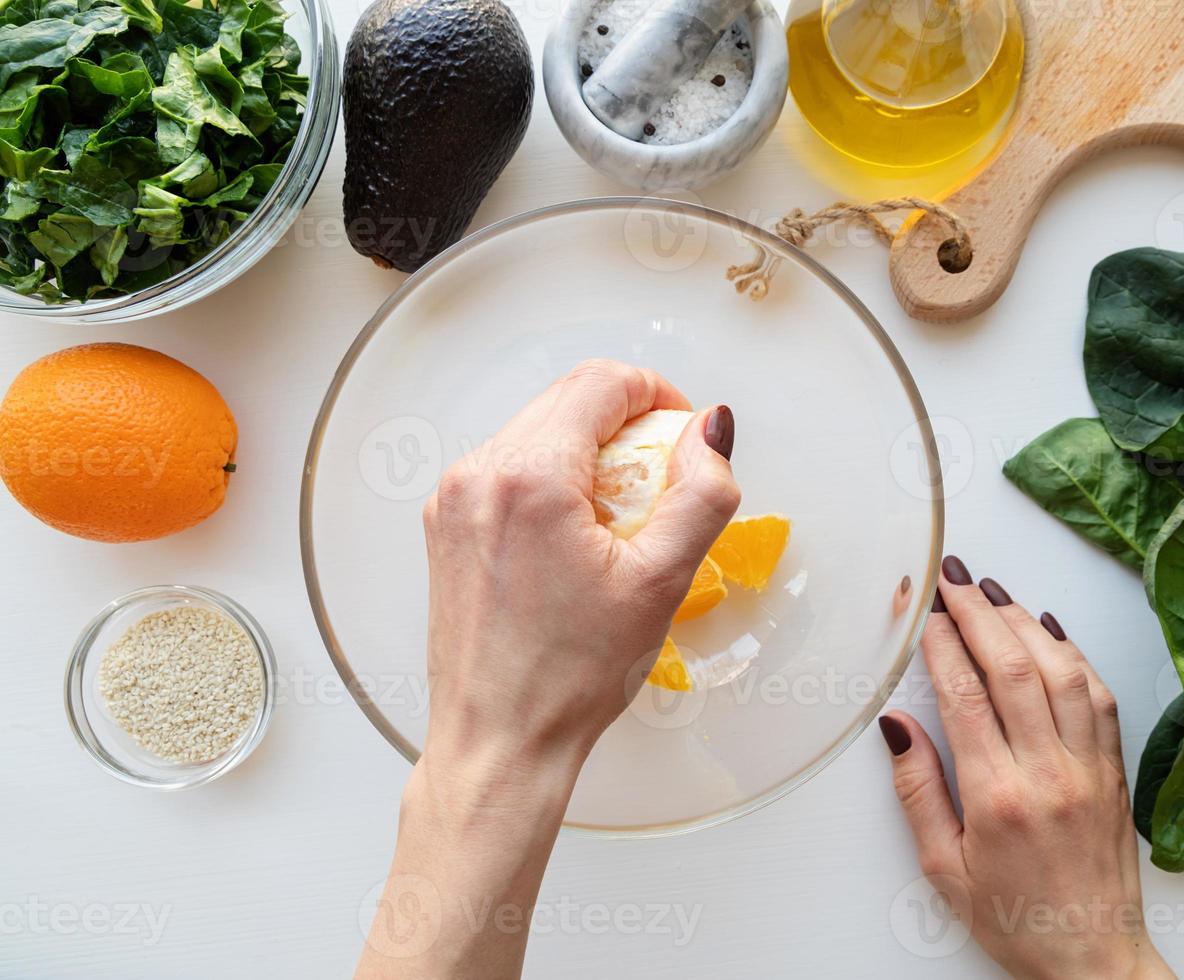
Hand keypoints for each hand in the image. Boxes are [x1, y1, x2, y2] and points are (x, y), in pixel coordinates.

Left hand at [420, 358, 739, 774]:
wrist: (498, 740)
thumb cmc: (570, 675)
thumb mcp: (661, 582)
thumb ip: (699, 494)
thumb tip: (711, 430)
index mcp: (529, 477)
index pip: (601, 381)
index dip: (656, 393)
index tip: (681, 433)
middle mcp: (479, 473)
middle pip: (566, 398)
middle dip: (625, 421)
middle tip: (661, 478)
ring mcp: (454, 497)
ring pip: (536, 429)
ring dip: (588, 449)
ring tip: (621, 516)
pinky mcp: (446, 522)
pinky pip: (508, 466)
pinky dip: (552, 477)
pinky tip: (578, 535)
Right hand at [879, 556, 1173, 979]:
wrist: (1094, 960)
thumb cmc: (1018, 921)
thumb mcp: (944, 870)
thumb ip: (919, 791)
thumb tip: (898, 726)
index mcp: (1000, 798)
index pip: (967, 696)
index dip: (943, 642)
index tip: (925, 610)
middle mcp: (1051, 774)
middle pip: (1014, 668)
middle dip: (979, 611)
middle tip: (953, 577)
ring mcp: (1090, 768)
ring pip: (1062, 671)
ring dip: (1024, 621)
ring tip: (992, 590)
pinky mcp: (1115, 770)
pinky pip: (1098, 695)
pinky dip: (1073, 653)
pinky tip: (1049, 629)